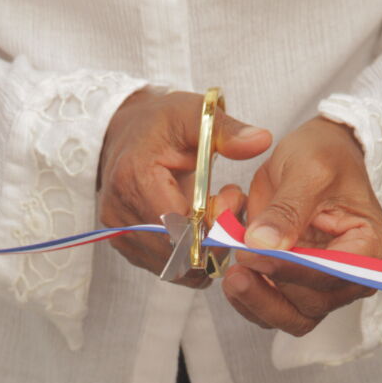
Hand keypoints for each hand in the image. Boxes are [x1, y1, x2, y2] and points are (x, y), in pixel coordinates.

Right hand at [98, 89, 270, 287]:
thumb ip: (228, 131)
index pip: (178, 223)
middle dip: (213, 238)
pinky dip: (191, 256)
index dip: (212, 222)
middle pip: (177, 250)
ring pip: (175, 265)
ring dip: (204, 250)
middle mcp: (120, 212)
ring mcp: (120, 234)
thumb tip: (261, 141)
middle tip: (228, 207)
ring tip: (213, 215)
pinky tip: (198, 228)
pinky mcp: (126, 247)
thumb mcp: (195, 115)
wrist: (125, 135)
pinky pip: (168, 268)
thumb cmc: (161, 124)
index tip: (231, 199)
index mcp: (135, 177)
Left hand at [223, 116, 381, 335]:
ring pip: (292, 317)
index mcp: (371, 245)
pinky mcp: (298, 287)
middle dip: (271, 288)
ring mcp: (325, 285)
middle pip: (313, 304)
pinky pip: (274, 311)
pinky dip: (250, 301)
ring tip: (233, 276)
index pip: (335, 274)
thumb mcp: (307, 170)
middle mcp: (354, 274)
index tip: (254, 255)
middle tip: (237, 262)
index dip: (292, 270)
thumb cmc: (324, 156)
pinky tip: (234, 278)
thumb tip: (263, 243)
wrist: (315, 155)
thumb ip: (287, 209)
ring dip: (258, 302)